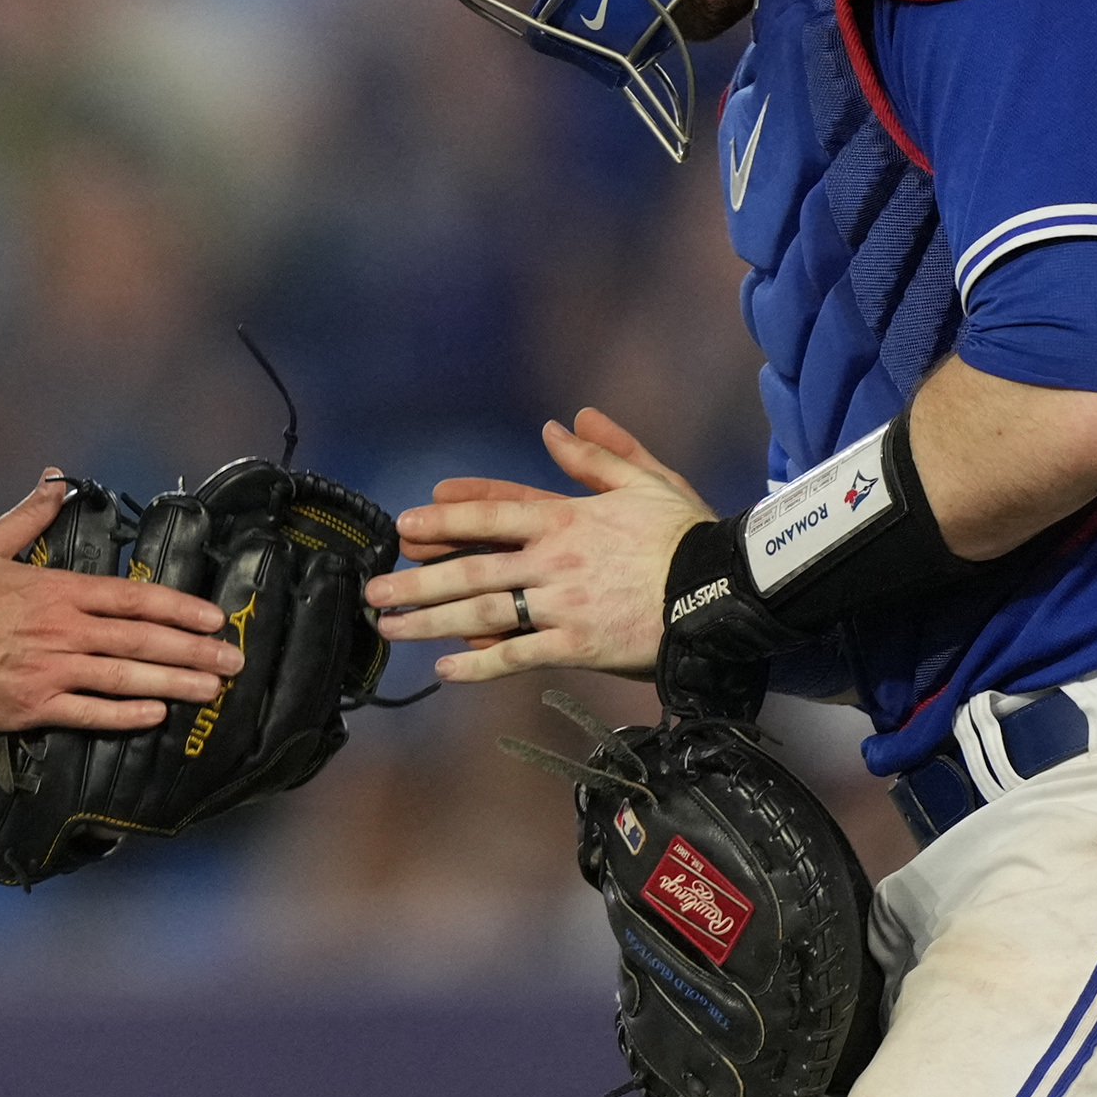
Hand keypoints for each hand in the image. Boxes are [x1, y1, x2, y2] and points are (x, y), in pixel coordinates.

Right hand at [0, 473, 241, 732]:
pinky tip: (157, 714)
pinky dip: (126, 715)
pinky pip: (88, 713)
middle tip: (234, 661)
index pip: (133, 597)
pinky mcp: (29, 706)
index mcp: (56, 589)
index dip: (179, 609)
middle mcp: (62, 629)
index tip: (214, 618)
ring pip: (125, 676)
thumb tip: (57, 480)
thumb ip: (29, 516)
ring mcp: (49, 670)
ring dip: (175, 682)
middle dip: (194, 650)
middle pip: (141, 639)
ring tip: (211, 688)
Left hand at [365, 407, 711, 682]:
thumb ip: (600, 453)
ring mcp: (562, 603)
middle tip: (373, 590)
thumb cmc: (687, 535)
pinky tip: (445, 672)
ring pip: (482, 609)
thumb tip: (561, 424)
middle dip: (416, 580)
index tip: (405, 524)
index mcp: (567, 516)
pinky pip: (518, 654)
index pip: (493, 512)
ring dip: (429, 620)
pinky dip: (479, 663)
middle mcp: (554, 558)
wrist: (723, 590)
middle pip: (471, 566)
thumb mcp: (646, 480)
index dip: (445, 517)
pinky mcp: (577, 644)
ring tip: (389, 627)